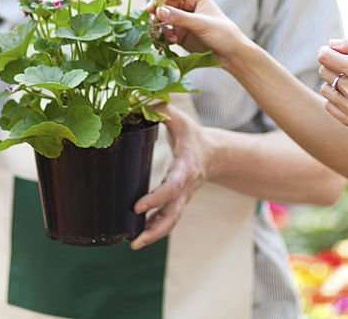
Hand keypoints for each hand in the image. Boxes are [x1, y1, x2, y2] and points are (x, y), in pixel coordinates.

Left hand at [130, 105, 210, 249]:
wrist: (213, 153)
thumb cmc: (192, 135)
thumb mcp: (179, 119)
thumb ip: (160, 110)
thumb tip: (138, 102)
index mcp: (185, 167)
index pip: (171, 187)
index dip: (156, 198)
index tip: (136, 206)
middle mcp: (185, 187)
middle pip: (173, 214)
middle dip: (155, 229)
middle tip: (135, 241)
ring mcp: (183, 198)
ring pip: (171, 222)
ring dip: (154, 235)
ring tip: (134, 245)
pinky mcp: (177, 203)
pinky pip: (167, 219)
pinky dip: (154, 229)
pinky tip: (137, 236)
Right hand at [152, 0, 249, 65]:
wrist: (231, 54)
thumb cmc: (222, 33)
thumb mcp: (200, 24)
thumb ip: (179, 17)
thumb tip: (159, 11)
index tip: (151, 10)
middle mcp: (186, 5)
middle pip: (163, 6)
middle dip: (157, 15)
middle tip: (154, 24)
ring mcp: (182, 20)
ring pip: (162, 19)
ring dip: (160, 27)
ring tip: (168, 36)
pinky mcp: (179, 33)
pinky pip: (165, 32)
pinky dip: (164, 36)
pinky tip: (171, 42)